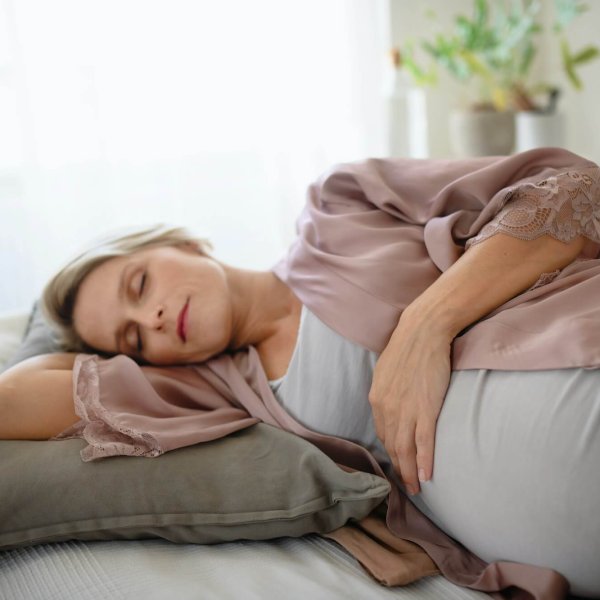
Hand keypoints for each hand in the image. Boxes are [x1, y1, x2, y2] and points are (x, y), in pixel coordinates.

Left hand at [368, 314, 451, 495]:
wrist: (423, 332)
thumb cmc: (407, 348)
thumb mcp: (386, 371)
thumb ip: (387, 391)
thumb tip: (392, 403)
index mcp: (377, 399)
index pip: (383, 433)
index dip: (391, 451)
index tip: (399, 461)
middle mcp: (387, 409)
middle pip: (392, 446)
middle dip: (399, 468)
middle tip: (406, 486)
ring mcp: (406, 411)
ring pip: (406, 450)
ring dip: (410, 472)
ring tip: (416, 488)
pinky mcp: (426, 409)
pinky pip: (424, 442)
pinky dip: (424, 462)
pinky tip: (426, 476)